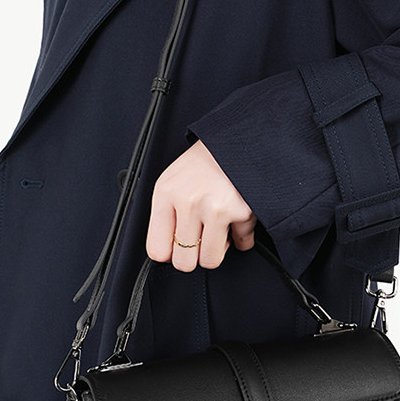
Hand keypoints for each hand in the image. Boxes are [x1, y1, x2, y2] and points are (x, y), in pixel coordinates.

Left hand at [146, 139, 257, 270]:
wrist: (240, 138)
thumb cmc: (206, 161)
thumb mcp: (174, 180)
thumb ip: (166, 213)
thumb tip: (167, 251)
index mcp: (166, 194)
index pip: (157, 250)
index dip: (170, 253)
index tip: (177, 248)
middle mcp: (188, 202)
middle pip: (184, 262)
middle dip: (195, 257)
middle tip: (201, 242)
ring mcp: (215, 208)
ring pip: (211, 260)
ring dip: (218, 250)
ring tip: (219, 231)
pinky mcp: (241, 212)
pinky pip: (242, 245)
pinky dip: (242, 237)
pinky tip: (237, 221)